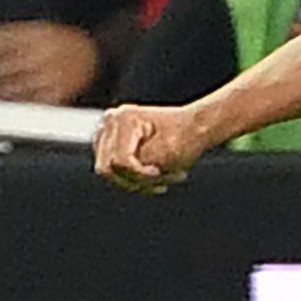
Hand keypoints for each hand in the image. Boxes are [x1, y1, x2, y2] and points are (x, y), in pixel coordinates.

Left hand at [0, 20, 101, 103]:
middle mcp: (45, 55)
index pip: (2, 42)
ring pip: (14, 86)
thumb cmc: (65, 44)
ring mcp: (52, 76)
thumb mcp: (40, 29)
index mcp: (39, 36)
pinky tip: (4, 102)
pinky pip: (31, 101)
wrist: (98, 54)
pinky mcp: (59, 94)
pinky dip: (14, 103)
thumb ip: (12, 33)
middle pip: (4, 66)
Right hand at [95, 101, 212, 193]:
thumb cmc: (186, 138)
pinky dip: (136, 179)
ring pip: (109, 173)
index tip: (161, 172)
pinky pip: (113, 172)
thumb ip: (140, 162)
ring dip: (139, 181)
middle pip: (108, 168)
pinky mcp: (107, 145)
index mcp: (124, 118)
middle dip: (138, 179)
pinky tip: (159, 175)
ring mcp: (105, 133)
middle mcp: (109, 122)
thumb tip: (108, 169)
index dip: (140, 174)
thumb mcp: (168, 153)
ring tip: (167, 176)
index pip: (120, 161)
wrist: (195, 128)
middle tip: (165, 181)